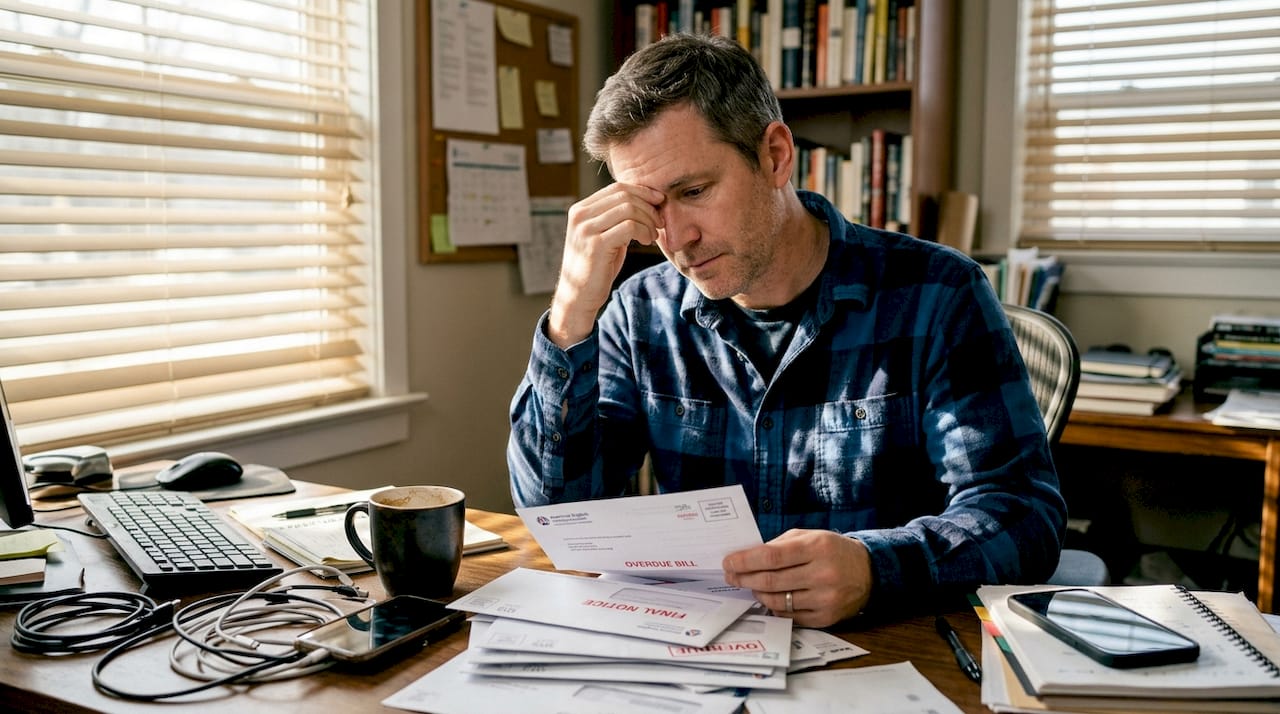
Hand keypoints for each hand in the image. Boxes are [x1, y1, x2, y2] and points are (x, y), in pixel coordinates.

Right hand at [547, 182, 664, 347]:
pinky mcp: (596, 244)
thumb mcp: (605, 235)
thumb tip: (647, 199)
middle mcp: (580, 215)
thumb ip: (617, 217)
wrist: (579, 297)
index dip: (642, 192)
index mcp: (580, 209)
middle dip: (648, 206)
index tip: (659, 202)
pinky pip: (630, 226)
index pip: (617, 188)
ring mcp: (586, 229)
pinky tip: (647, 241)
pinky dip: (644, 231)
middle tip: (659, 222)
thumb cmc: (597, 266)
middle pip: (624, 195)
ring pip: (628, 208)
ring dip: (648, 220)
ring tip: (652, 235)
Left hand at [722, 529, 872, 627]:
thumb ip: (780, 545)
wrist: (868, 572)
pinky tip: (770, 598)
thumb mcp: (810, 536)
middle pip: (771, 581)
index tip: (728, 562)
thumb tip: (747, 557)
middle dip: (744, 578)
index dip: (745, 561)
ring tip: (751, 586)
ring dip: (758, 594)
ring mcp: (825, 599)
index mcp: (817, 548)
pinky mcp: (826, 618)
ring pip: (778, 601)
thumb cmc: (832, 551)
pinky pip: (790, 616)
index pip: (772, 557)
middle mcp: (822, 574)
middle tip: (731, 576)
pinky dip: (775, 607)